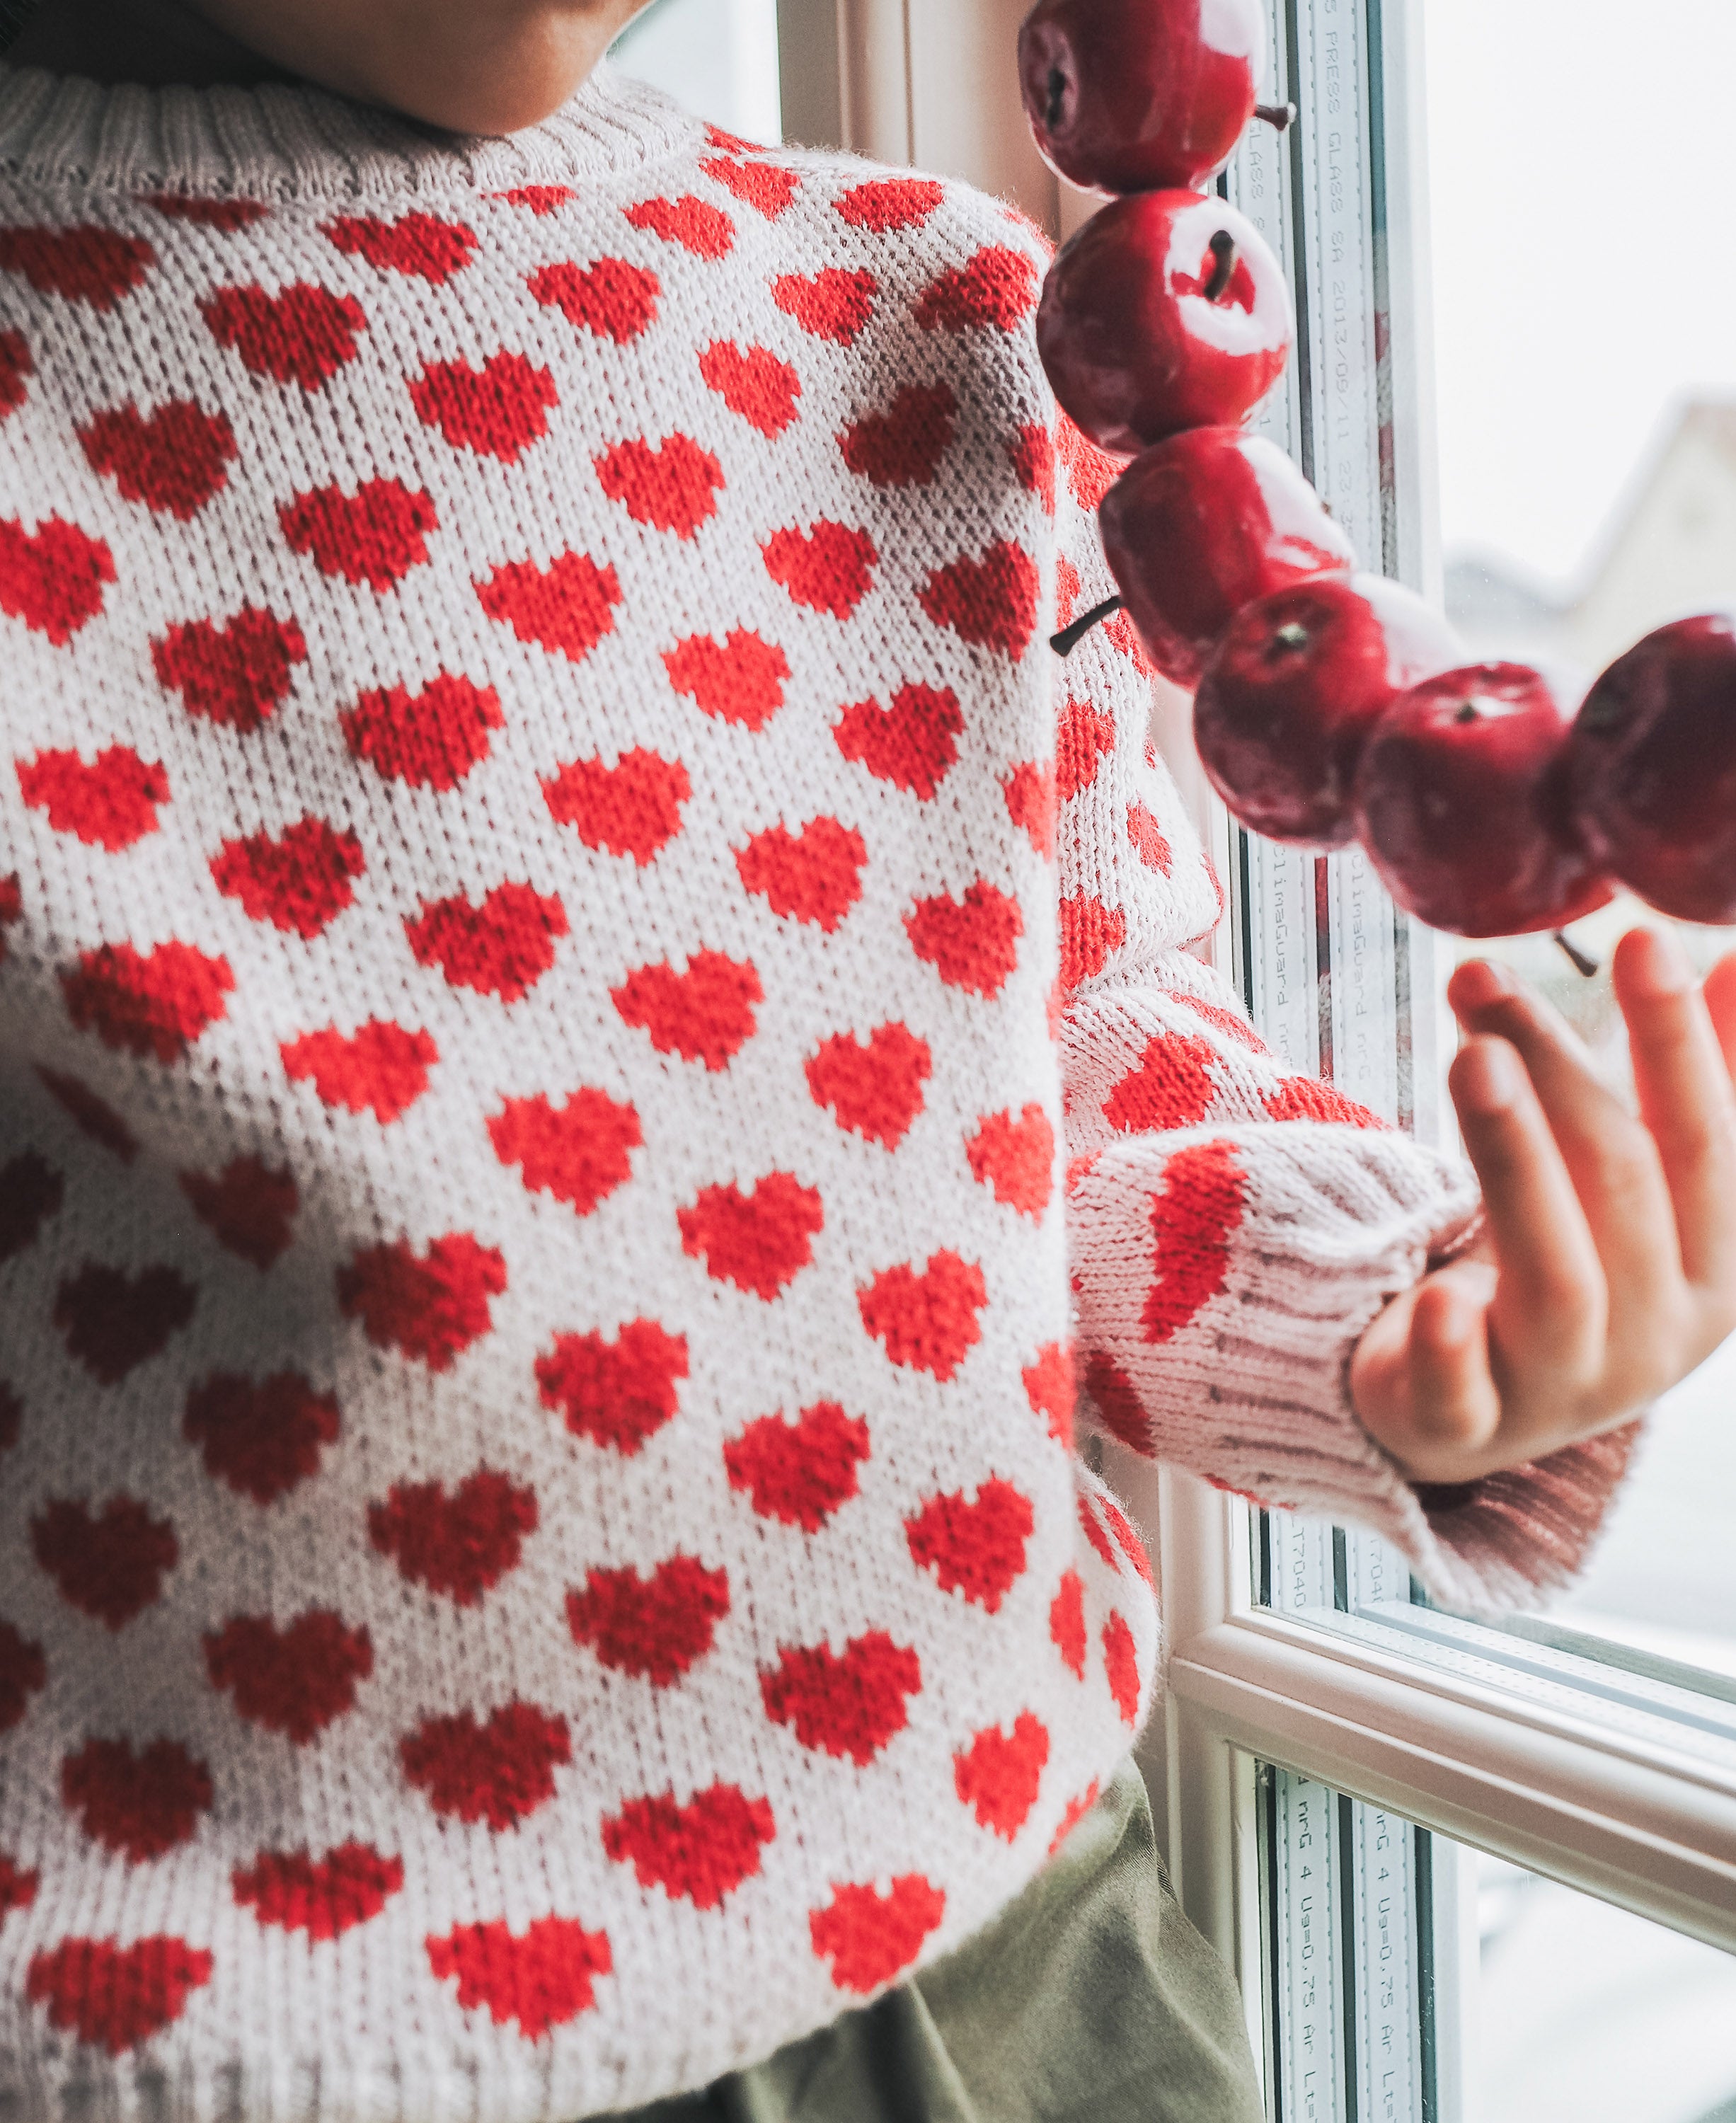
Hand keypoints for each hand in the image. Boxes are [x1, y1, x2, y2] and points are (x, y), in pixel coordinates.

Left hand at [1350, 927, 1735, 1485]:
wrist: (1476, 1410)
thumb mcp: (1643, 1184)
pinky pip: (1464, 1394)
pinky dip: (1453, 1347)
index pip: (1711, 1143)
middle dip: (1563, 1073)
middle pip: (1622, 1186)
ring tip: (1471, 1056)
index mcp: (1715, 1266)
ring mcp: (1563, 1390)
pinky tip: (1439, 1295)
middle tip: (1487, 978)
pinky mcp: (1465, 1427)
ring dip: (1512, 1158)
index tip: (1643, 938)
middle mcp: (1655, 1333)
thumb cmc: (1571, 1265)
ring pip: (1553, 1274)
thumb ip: (1701, 1084)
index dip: (1681, 1041)